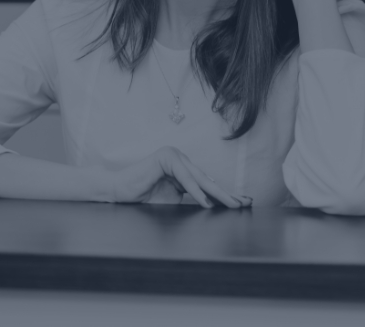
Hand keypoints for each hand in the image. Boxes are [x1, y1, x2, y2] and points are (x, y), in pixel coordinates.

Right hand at [105, 146, 252, 208]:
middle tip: (244, 203)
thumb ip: (191, 200)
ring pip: (199, 178)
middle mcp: (182, 160)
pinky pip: (184, 178)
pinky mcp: (166, 158)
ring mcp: (174, 156)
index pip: (208, 184)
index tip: (243, 204)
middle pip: (208, 180)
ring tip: (232, 204)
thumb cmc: (144, 198)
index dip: (225, 194)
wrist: (119, 192)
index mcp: (184, 170)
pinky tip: (207, 202)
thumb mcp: (173, 202)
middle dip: (227, 193)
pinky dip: (196, 191)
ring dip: (217, 193)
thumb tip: (213, 208)